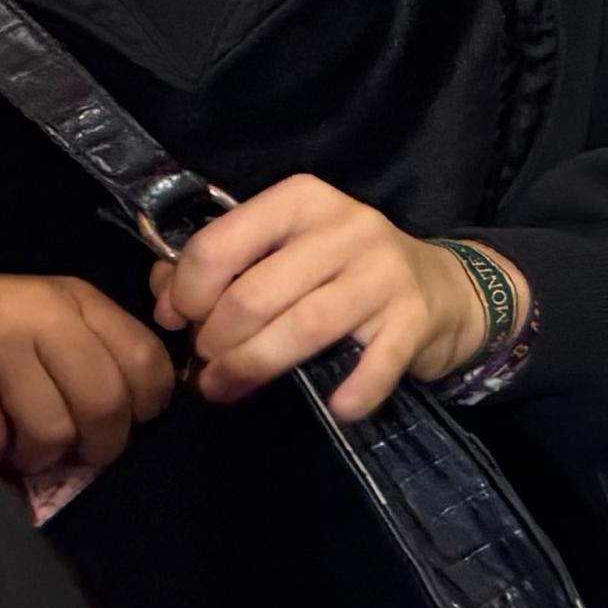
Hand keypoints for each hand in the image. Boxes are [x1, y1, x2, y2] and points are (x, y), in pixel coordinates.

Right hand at [0, 259, 177, 483]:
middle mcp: (39, 315)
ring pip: (53, 428)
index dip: (151, 403)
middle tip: (88, 456)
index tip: (135, 422)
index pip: (144, 357)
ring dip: (44, 457)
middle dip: (104, 445)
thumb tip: (140, 412)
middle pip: (105, 400)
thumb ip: (94, 349)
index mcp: (73, 298)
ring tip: (30, 452)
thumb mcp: (44, 314)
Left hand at [150, 179, 499, 420]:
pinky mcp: (416, 319)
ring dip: (254, 368)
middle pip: (254, 294)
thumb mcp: (285, 249)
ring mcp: (385, 273)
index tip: (180, 322)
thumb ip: (221, 264)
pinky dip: (351, 393)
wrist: (444, 287)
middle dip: (216, 341)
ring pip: (302, 328)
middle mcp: (347, 227)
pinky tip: (336, 407)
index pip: (220, 244)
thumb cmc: (343, 270)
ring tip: (228, 389)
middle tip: (207, 365)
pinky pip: (374, 364)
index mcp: (302, 200)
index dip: (186, 293)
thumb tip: (163, 299)